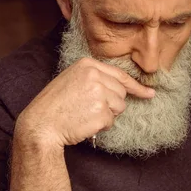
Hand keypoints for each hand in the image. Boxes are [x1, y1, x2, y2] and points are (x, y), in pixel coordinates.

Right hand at [15, 57, 154, 147]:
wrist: (41, 124)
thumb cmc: (55, 105)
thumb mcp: (72, 80)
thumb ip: (94, 78)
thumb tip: (121, 86)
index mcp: (87, 64)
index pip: (120, 75)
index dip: (136, 86)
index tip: (149, 93)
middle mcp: (95, 76)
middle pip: (121, 92)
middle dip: (112, 103)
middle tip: (89, 108)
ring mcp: (99, 94)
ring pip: (120, 107)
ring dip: (107, 115)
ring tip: (86, 114)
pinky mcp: (102, 112)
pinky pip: (112, 121)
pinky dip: (102, 126)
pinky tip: (85, 122)